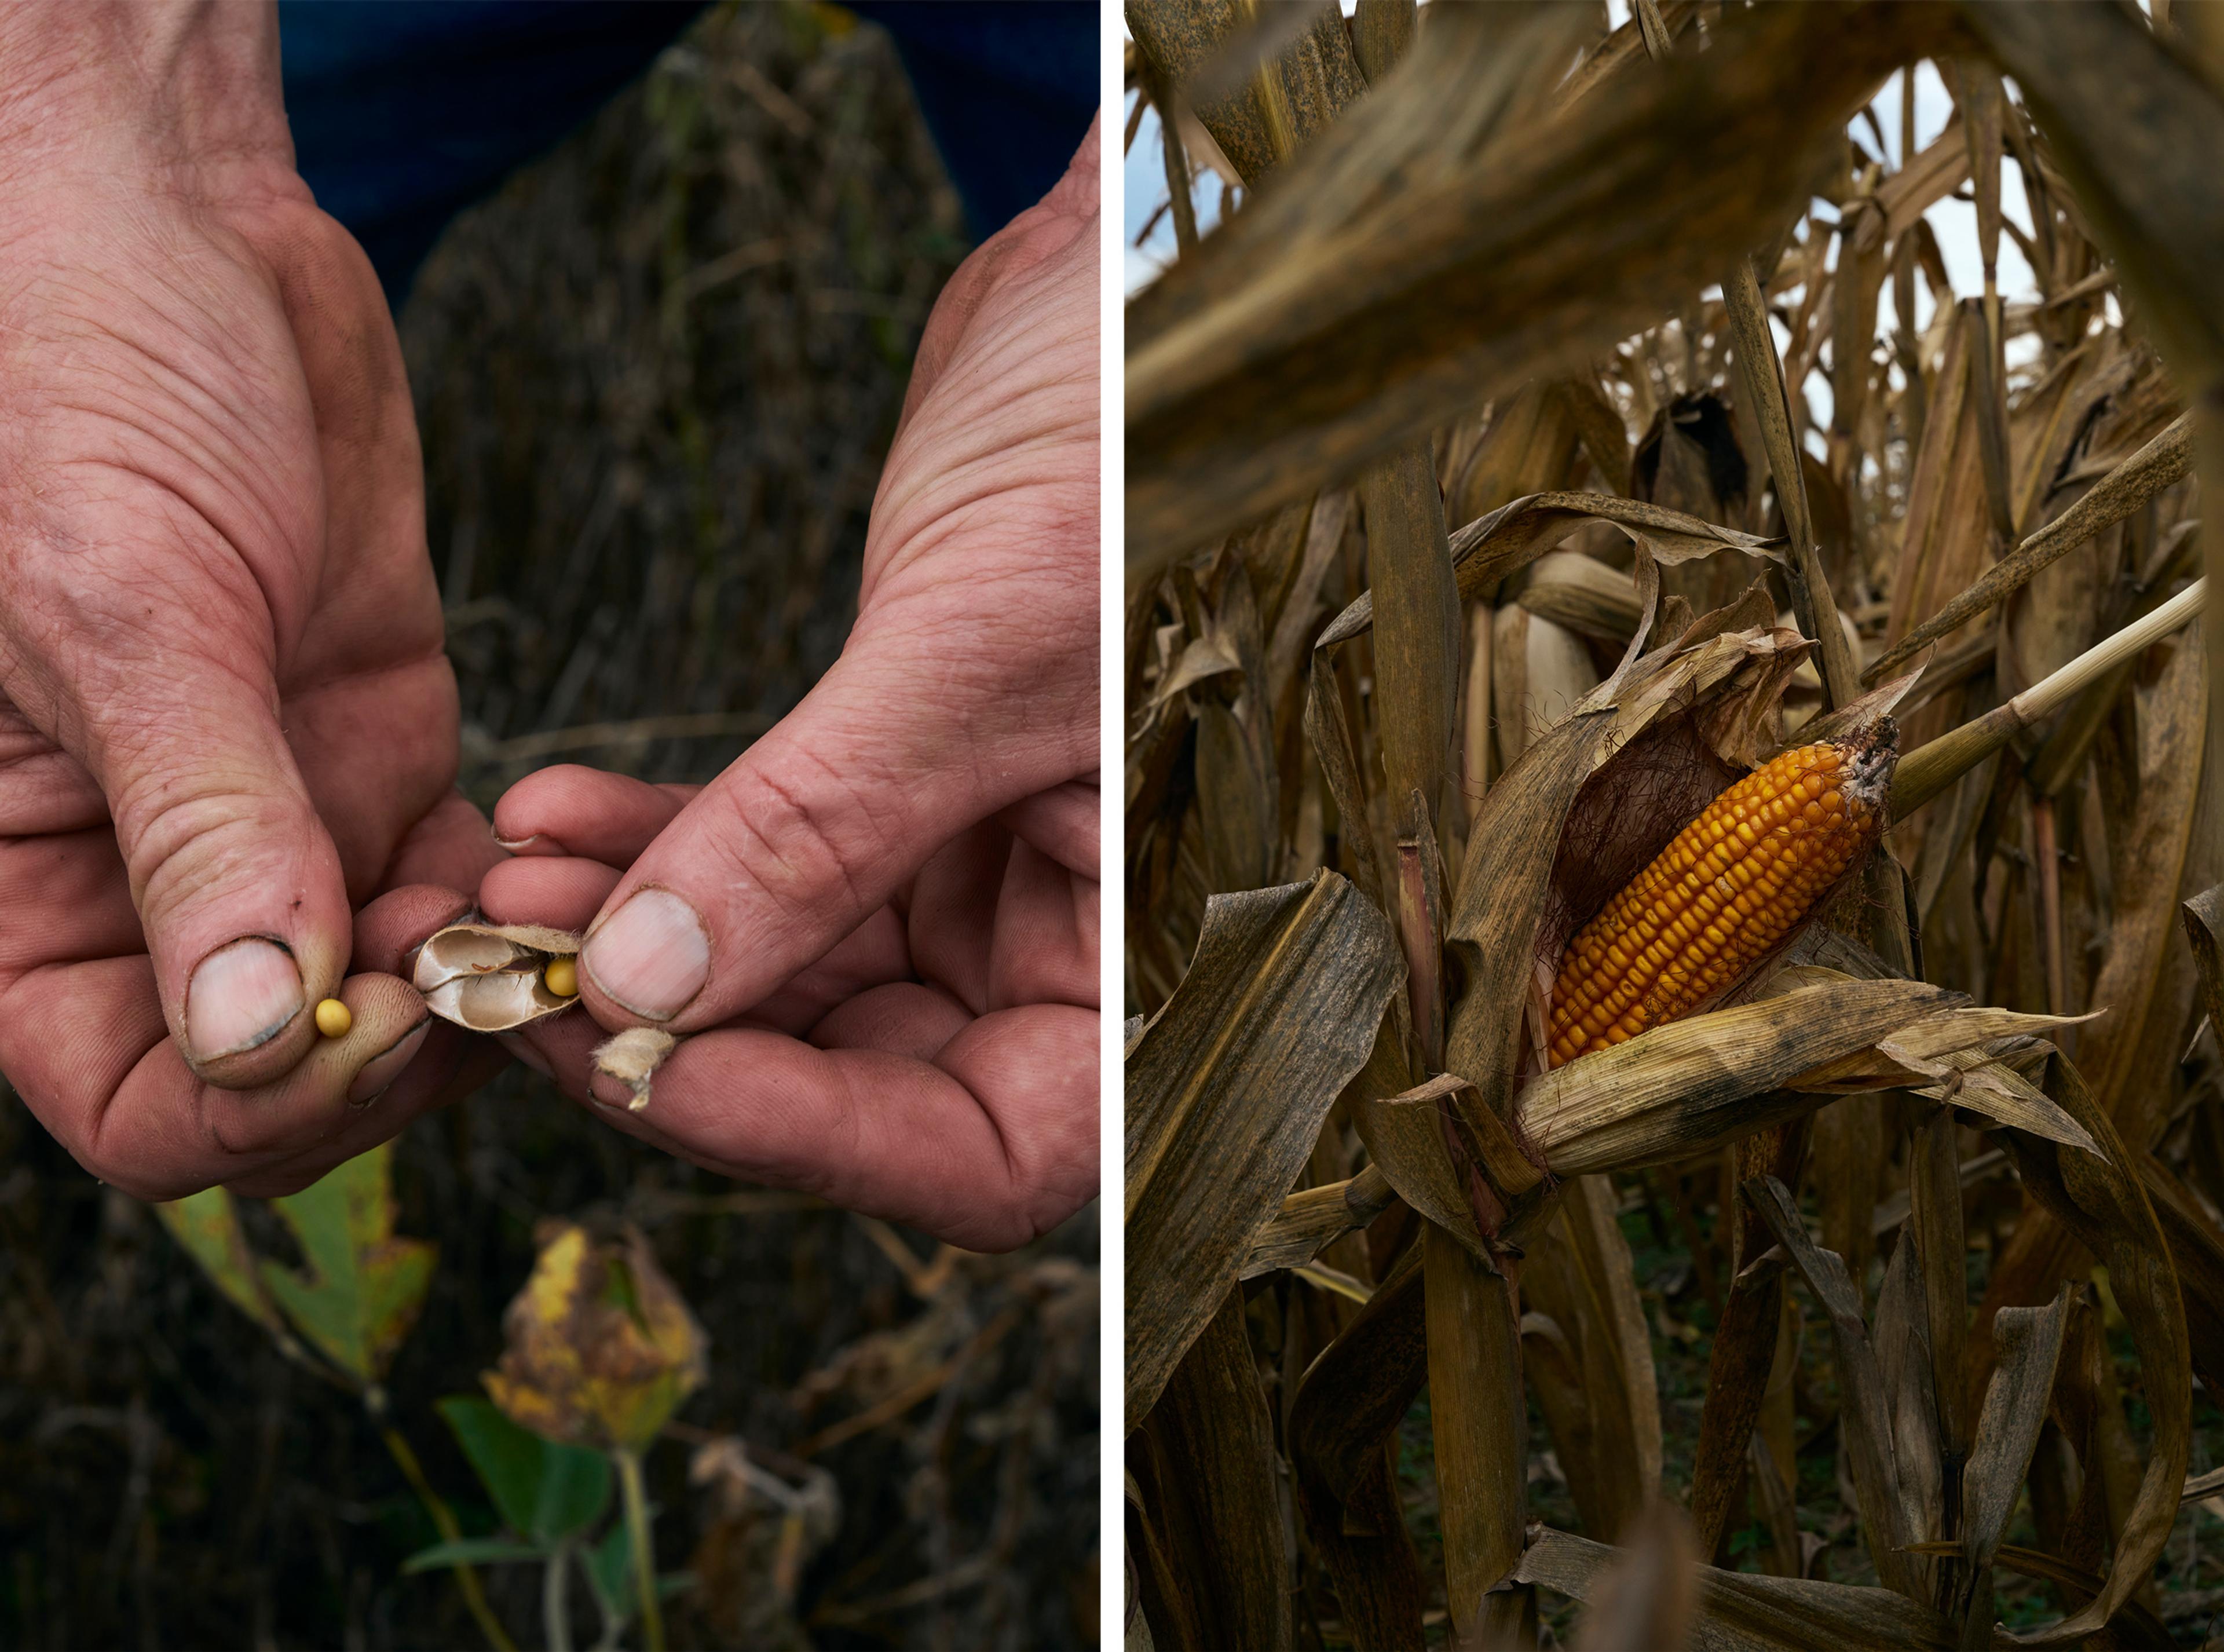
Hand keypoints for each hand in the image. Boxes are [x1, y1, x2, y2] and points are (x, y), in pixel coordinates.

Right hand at [0, 3, 498, 1197]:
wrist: (167, 237)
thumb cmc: (74, 386)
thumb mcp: (124, 610)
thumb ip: (193, 827)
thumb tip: (250, 1037)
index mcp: (23, 886)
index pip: (141, 1103)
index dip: (269, 1108)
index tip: (391, 1027)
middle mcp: (146, 880)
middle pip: (286, 1072)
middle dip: (400, 1048)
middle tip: (507, 976)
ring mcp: (274, 822)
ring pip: (390, 990)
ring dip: (476, 978)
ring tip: (544, 910)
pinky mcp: (371, 752)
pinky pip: (457, 884)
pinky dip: (514, 894)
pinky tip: (564, 855)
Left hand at [483, 119, 1102, 1251]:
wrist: (1125, 288)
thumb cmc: (1131, 447)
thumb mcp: (987, 648)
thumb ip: (824, 830)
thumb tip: (640, 994)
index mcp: (1158, 946)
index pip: (995, 1144)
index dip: (816, 1137)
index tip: (641, 1063)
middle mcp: (1070, 937)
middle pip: (865, 1077)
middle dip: (677, 1033)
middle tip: (516, 976)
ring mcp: (983, 871)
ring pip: (786, 976)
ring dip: (633, 942)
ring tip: (504, 880)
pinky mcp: (902, 790)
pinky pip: (763, 863)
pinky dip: (655, 847)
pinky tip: (549, 809)